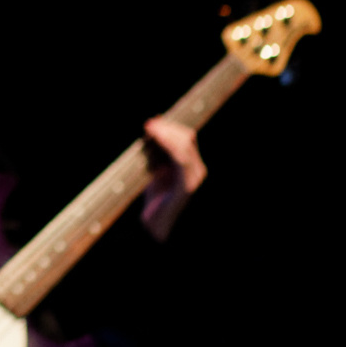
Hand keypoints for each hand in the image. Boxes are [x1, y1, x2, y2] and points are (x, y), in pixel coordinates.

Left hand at [139, 115, 205, 240]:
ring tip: (149, 128)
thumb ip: (156, 151)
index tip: (153, 120)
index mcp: (191, 166)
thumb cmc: (155, 198)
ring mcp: (194, 178)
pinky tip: (156, 139)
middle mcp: (197, 170)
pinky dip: (168, 145)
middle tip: (148, 124)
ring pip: (184, 146)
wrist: (156, 225)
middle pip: (187, 138)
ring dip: (165, 134)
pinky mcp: (187, 185)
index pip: (186, 138)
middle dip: (167, 127)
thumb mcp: (154, 169)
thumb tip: (151, 127)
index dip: (170, 126)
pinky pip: (180, 160)